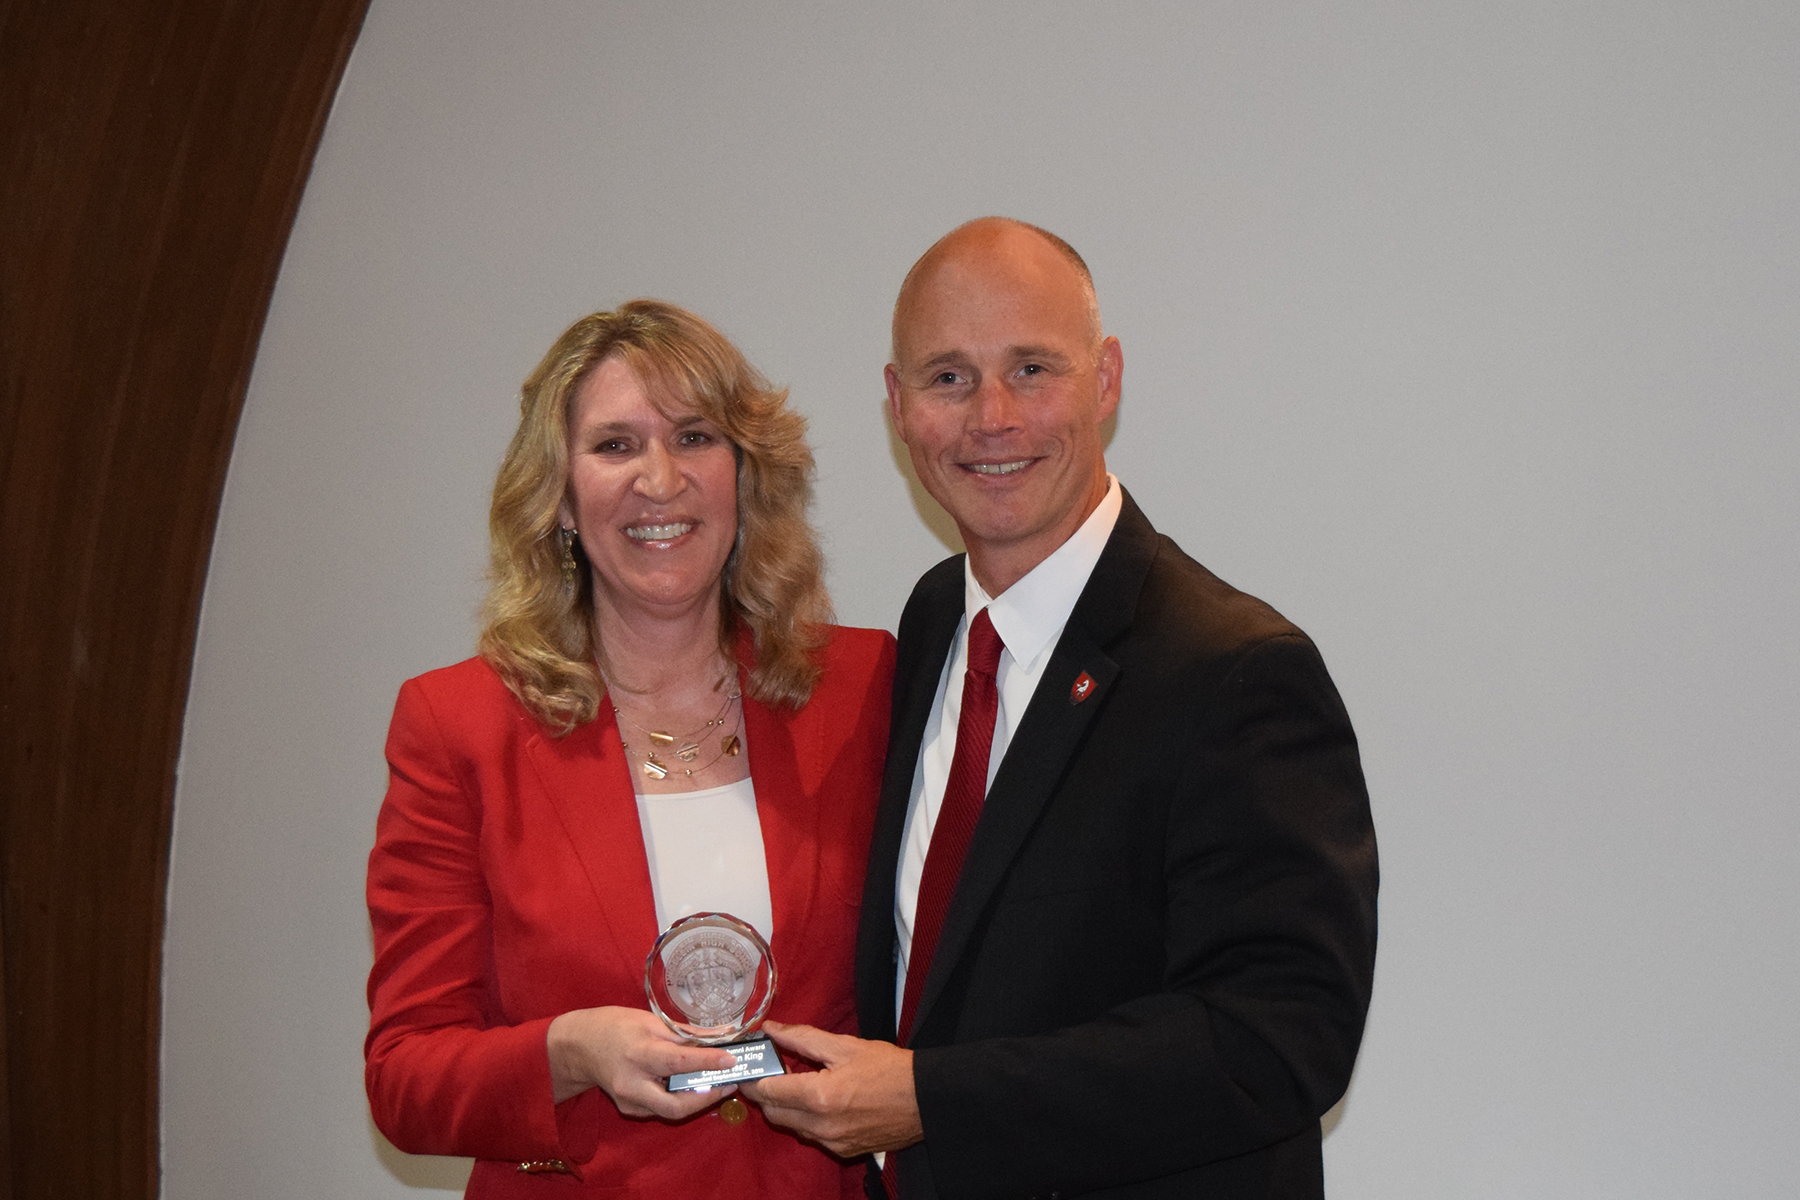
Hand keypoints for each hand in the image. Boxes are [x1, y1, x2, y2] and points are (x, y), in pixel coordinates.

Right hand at [546, 1006, 737, 1118]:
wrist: (579, 1046)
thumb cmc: (615, 1026)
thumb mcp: (649, 1021)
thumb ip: (683, 1034)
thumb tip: (717, 1038)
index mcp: (638, 1054)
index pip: (678, 1062)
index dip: (707, 1063)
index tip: (731, 1060)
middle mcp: (632, 1083)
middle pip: (675, 1105)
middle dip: (707, 1099)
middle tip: (728, 1084)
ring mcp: (629, 1101)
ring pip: (670, 1111)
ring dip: (696, 1100)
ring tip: (715, 1083)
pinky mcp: (628, 1109)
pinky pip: (659, 1108)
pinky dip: (678, 1099)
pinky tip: (689, 1086)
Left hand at [738, 1020, 922, 1157]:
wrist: (925, 1100)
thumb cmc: (889, 1069)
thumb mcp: (844, 1046)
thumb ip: (802, 1038)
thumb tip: (771, 1029)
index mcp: (818, 1097)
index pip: (766, 1092)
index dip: (751, 1078)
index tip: (748, 1066)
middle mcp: (820, 1126)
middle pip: (773, 1113)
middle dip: (766, 1093)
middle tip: (773, 1071)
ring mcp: (831, 1142)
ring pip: (791, 1126)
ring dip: (786, 1107)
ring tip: (798, 1083)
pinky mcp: (842, 1151)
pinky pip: (811, 1136)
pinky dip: (806, 1120)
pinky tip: (820, 1101)